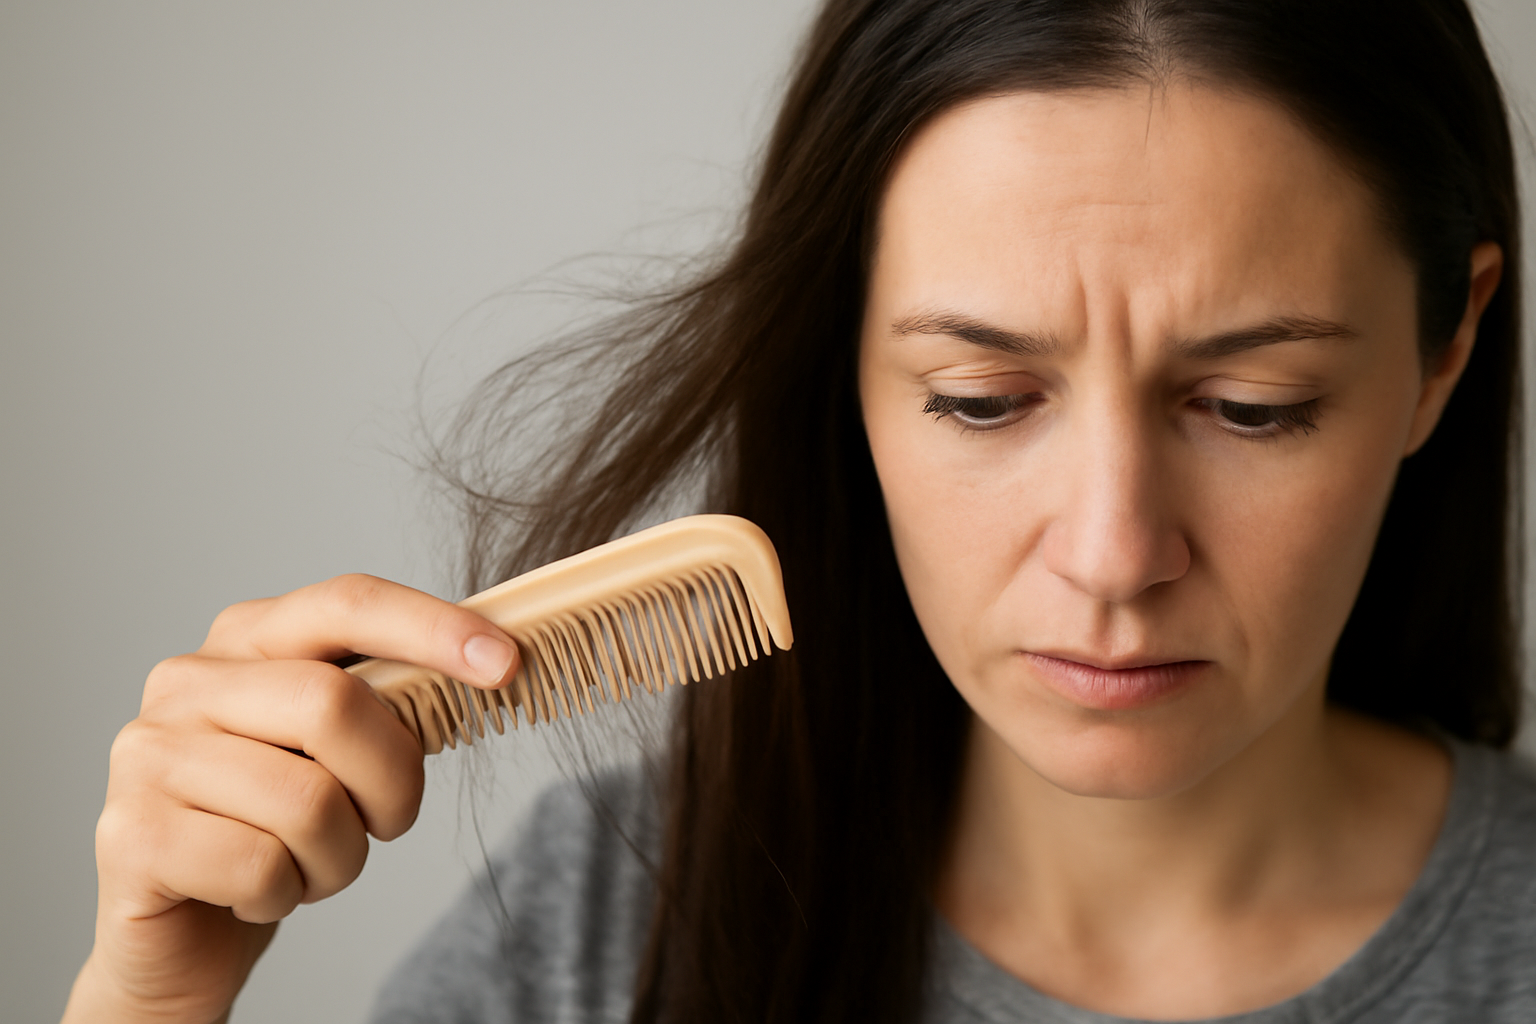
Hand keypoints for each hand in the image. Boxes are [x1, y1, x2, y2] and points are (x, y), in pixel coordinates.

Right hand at [62, 574, 518, 1023]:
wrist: (186, 932)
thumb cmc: (279, 825)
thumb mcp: (342, 750)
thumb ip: (392, 698)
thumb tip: (495, 659)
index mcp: (248, 638)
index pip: (348, 602)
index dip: (433, 628)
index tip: (505, 662)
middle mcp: (188, 680)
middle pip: (335, 704)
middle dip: (392, 780)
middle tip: (387, 820)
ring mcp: (149, 754)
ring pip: (308, 800)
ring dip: (340, 855)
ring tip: (308, 862)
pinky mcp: (130, 835)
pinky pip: (262, 865)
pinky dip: (286, 894)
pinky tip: (257, 890)